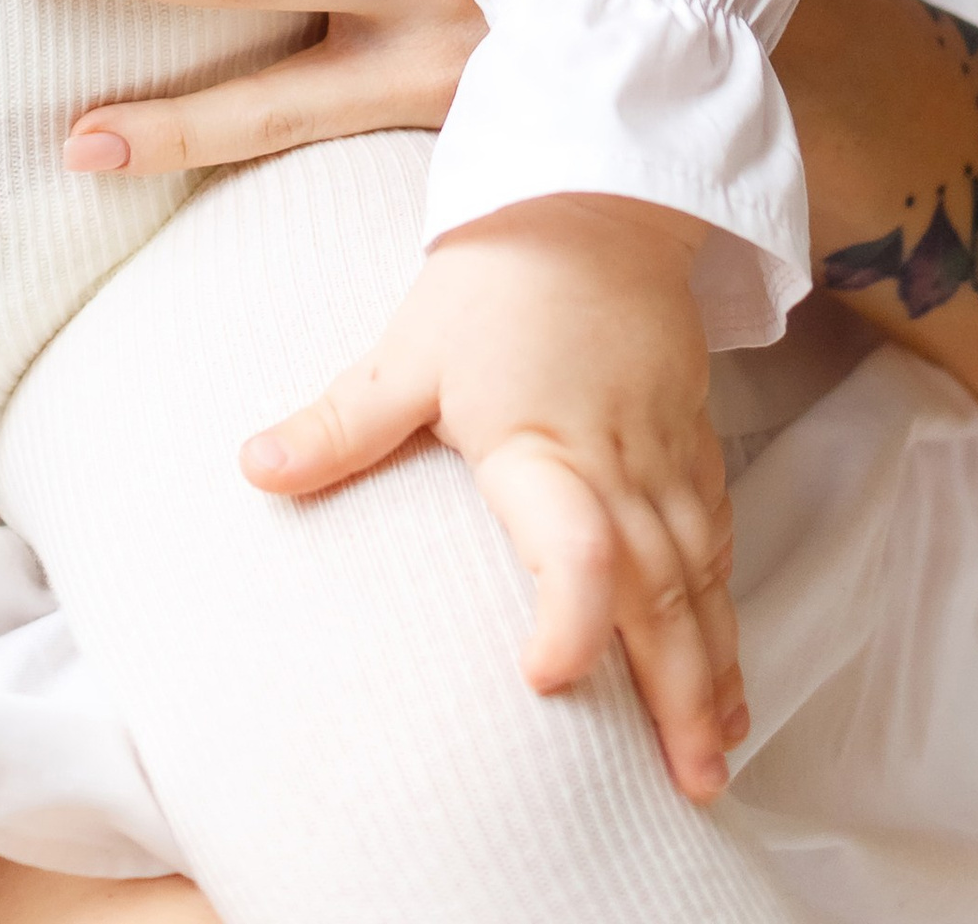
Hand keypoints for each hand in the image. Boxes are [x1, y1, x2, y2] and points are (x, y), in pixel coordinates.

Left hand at [242, 195, 743, 804]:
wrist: (595, 191)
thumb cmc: (499, 271)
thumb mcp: (410, 346)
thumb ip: (343, 421)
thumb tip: (252, 467)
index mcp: (543, 446)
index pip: (576, 547)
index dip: (568, 618)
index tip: (546, 680)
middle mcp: (617, 464)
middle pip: (660, 592)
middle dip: (677, 694)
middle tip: (689, 786)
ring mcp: (666, 456)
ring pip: (701, 576)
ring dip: (713, 665)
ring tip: (714, 754)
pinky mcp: (692, 441)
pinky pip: (718, 539)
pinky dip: (725, 606)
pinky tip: (726, 660)